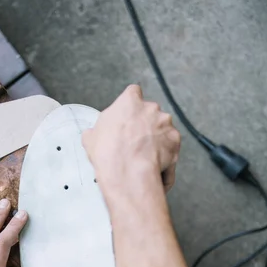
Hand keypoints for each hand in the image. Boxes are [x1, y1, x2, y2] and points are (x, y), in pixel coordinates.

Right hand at [82, 85, 180, 203]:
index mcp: (130, 101)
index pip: (133, 93)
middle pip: (150, 113)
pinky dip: (165, 157)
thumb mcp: (91, 138)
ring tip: (144, 159)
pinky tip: (153, 168)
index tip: (129, 116)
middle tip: (135, 143)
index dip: (132, 106)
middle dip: (145, 126)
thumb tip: (94, 135)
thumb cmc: (108, 153)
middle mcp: (151, 108)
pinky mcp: (175, 141)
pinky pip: (170, 148)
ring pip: (162, 130)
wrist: (127, 172)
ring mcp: (166, 124)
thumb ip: (98, 130)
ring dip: (156, 141)